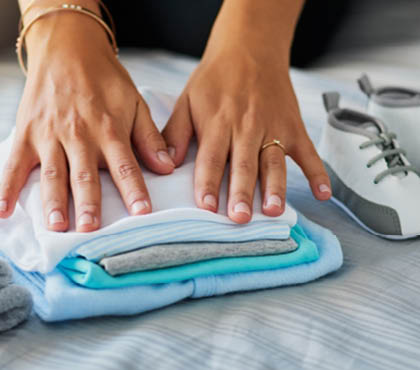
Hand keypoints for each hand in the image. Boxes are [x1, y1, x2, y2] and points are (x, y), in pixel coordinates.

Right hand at [0, 11, 174, 231]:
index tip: (142, 213)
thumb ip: (148, 137)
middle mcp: (78, 135)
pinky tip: (2, 211)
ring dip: (53, 201)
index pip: (125, 165)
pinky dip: (7, 189)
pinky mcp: (26, 134)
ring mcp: (48, 135)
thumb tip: (167, 168)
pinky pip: (14, 165)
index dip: (134, 189)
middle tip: (90, 229)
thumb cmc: (104, 79)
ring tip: (55, 226)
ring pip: (51, 174)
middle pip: (84, 174)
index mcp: (108, 128)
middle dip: (88, 203)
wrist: (67, 48)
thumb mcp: (134, 101)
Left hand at [162, 47, 331, 223]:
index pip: (210, 158)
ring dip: (275, 188)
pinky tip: (323, 195)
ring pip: (274, 162)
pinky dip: (318, 173)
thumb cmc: (214, 80)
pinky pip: (309, 153)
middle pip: (243, 165)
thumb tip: (165, 165)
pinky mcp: (293, 128)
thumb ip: (175, 133)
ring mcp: (273, 128)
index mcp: (217, 124)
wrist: (250, 48)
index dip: (207, 184)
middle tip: (240, 218)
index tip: (206, 208)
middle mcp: (246, 128)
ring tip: (273, 211)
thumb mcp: (186, 100)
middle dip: (242, 193)